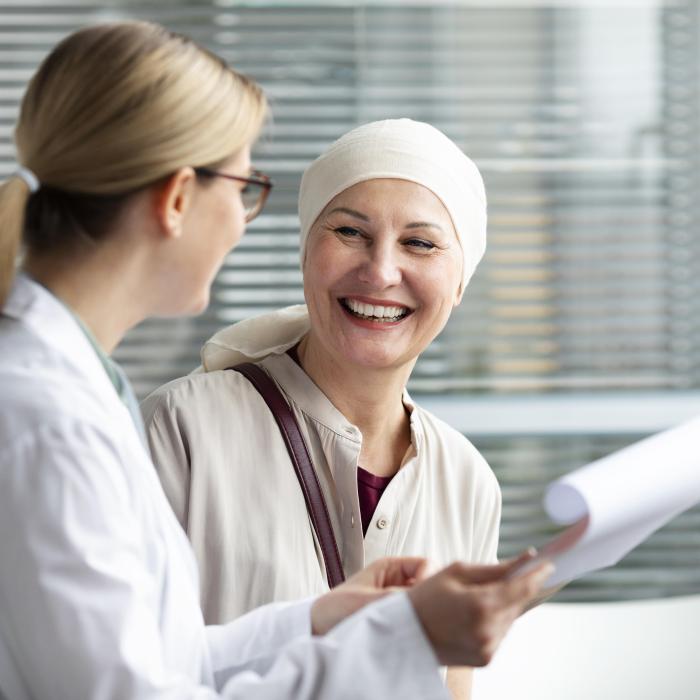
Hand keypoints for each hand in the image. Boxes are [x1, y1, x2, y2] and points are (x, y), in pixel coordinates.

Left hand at [311, 556, 427, 634]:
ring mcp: (399, 601)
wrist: (316, 632)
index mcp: (390, 567)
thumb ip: (395, 598)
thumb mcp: (366, 600)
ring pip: (425, 603)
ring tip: (414, 628)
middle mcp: (397, 582)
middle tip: (424, 617)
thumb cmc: (334, 609)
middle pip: (430, 584)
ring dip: (422, 615)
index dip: (429, 579)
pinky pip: (417, 620)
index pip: (426, 564)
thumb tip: (422, 600)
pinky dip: (417, 627)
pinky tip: (410, 638)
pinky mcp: (397, 621)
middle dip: (430, 599)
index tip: (424, 598)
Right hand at [407, 551, 553, 666]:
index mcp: (481, 605)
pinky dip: (495, 619)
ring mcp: (488, 648)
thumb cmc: (427, 596)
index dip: (538, 574)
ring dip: (505, 604)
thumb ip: (494, 568)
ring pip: (510, 619)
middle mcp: (489, 631)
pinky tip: (476, 611)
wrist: (404, 632)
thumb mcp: (457, 572)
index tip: (549, 564)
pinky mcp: (485, 659)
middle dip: (519, 587)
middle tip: (517, 572)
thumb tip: (527, 558)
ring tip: (483, 594)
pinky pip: (500, 632)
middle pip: (519, 604)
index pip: (522, 588)